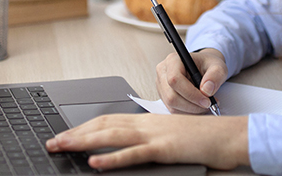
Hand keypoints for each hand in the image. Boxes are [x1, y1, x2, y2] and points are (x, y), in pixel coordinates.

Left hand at [45, 113, 247, 169]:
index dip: (83, 126)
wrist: (229, 137)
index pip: (107, 119)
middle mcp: (147, 123)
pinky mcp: (164, 149)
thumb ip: (149, 140)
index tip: (64, 135)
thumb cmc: (203, 140)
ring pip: (111, 135)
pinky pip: (134, 153)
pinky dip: (112, 158)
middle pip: (103, 125)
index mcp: (147, 120)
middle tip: (52, 142)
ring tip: (62, 148)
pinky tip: (95, 162)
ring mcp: (155, 135)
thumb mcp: (170, 138)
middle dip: (75, 133)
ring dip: (83, 141)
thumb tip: (127, 149)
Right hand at [156, 48, 226, 113]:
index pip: (175, 80)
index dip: (191, 94)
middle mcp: (163, 72)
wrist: (203, 67)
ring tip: (205, 105)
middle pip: (171, 96)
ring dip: (191, 110)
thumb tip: (206, 90)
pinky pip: (173, 109)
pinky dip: (187, 112)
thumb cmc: (208, 65)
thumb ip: (215, 76)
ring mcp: (161, 85)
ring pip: (172, 105)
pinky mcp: (163, 95)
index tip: (207, 101)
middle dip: (192, 105)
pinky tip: (197, 106)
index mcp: (173, 60)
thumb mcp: (218, 66)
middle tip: (209, 105)